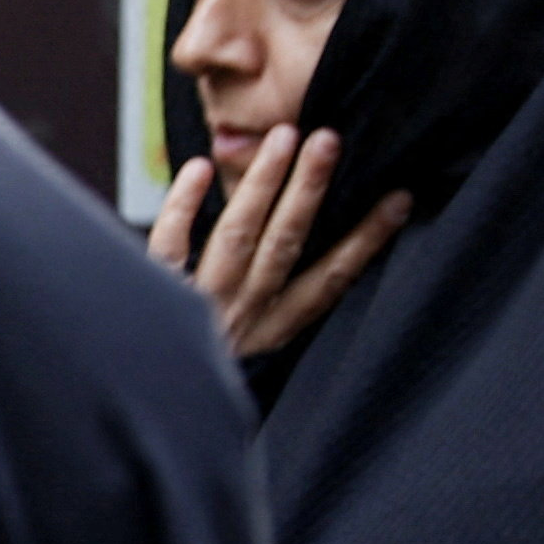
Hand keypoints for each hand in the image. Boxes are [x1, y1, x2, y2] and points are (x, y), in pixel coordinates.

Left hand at [152, 129, 411, 365]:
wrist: (144, 406)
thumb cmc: (195, 378)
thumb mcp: (247, 355)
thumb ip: (272, 306)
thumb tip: (300, 233)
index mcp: (271, 332)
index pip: (329, 282)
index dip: (366, 241)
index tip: (398, 199)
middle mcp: (242, 317)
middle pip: (284, 245)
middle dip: (309, 191)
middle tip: (329, 140)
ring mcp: (199, 305)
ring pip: (238, 236)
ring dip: (262, 184)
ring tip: (284, 138)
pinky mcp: (155, 297)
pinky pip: (170, 245)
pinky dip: (183, 206)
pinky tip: (201, 167)